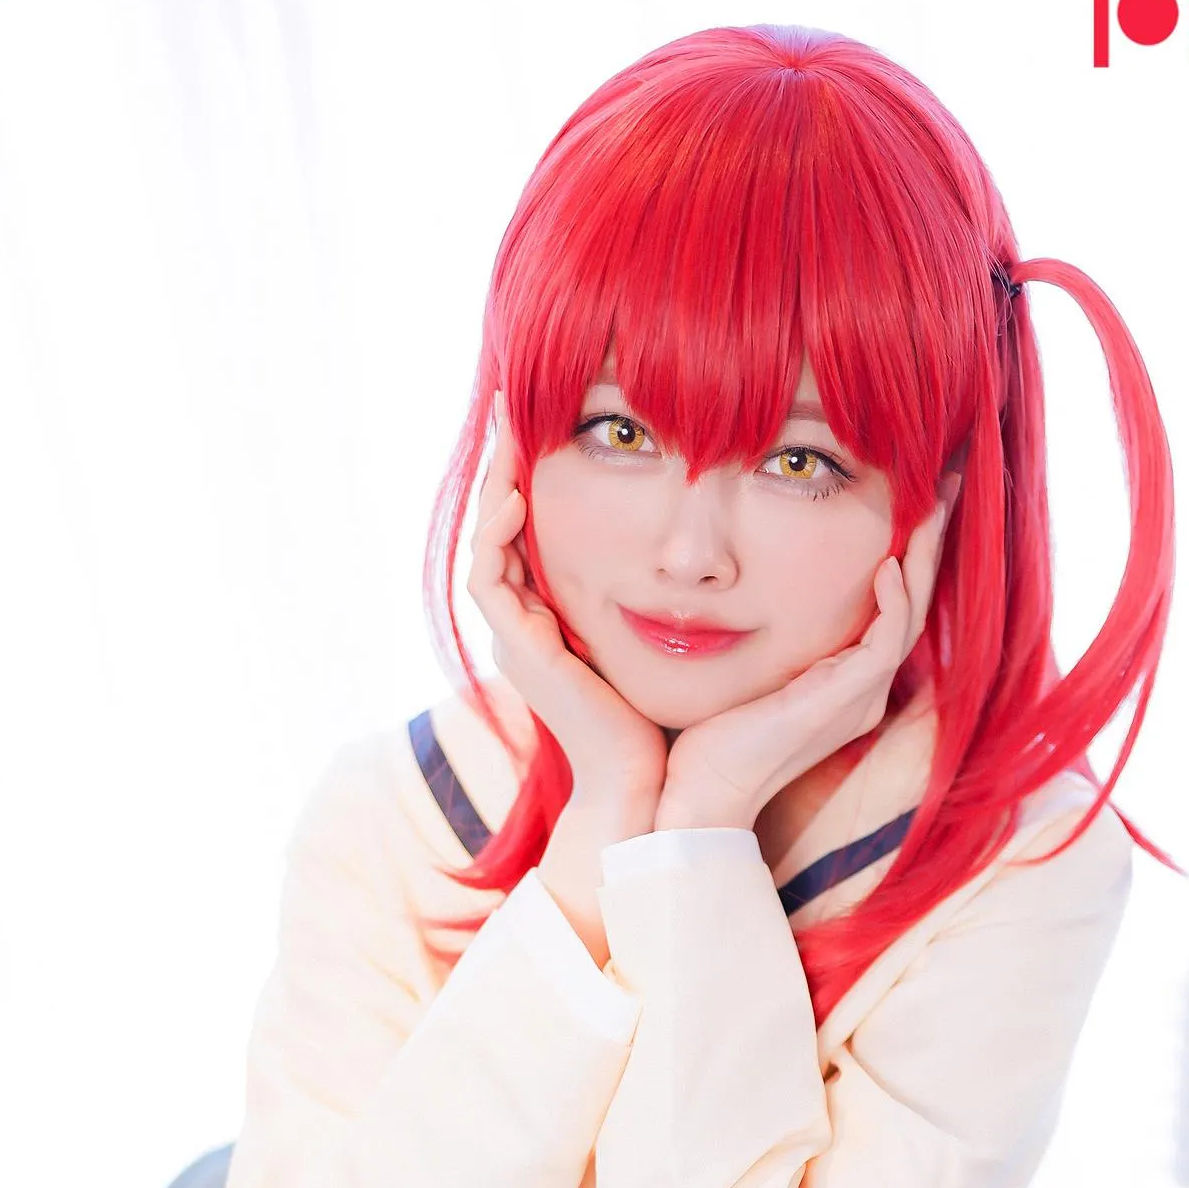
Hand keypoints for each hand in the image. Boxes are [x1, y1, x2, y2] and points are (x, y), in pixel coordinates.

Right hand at [466, 404, 666, 821]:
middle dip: (505, 463)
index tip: (552, 418)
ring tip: (510, 428)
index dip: (532, 474)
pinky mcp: (518, 651)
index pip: (530, 531)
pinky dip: (499, 534)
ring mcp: (515, 638)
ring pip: (486, 543)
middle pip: (499, 525)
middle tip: (514, 402)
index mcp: (552, 619)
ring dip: (495, 484)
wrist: (646, 785)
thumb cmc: (664, 721)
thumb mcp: (662, 637)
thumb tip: (702, 548)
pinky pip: (489, 579)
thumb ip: (664, 592)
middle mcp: (524, 625)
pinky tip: (519, 495)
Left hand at [654, 497, 951, 832]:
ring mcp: (860, 698)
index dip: (904, 552)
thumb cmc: (707, 739)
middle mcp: (862, 691)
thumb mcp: (738, 671)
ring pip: (911, 615)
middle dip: (930, 541)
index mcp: (842, 683)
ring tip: (932, 504)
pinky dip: (892, 602)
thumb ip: (755, 633)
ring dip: (923, 557)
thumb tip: (730, 585)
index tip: (907, 496)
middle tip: (947, 483)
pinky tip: (887, 564)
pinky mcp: (849, 702)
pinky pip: (886, 643)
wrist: (702, 796)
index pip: (888, 606)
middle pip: (913, 602)